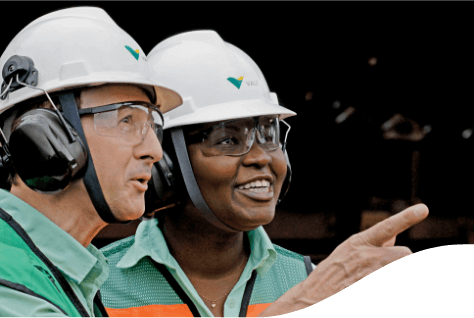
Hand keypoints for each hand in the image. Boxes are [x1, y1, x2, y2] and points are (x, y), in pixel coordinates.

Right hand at [258, 203, 428, 315]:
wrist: (315, 299)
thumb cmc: (331, 275)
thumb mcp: (348, 253)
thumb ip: (373, 245)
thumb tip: (394, 237)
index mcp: (359, 243)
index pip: (387, 227)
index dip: (407, 218)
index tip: (423, 209)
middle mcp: (368, 257)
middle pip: (405, 253)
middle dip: (399, 260)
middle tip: (381, 266)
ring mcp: (371, 274)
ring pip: (399, 264)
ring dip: (390, 268)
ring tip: (368, 274)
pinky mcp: (368, 281)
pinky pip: (389, 277)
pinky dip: (380, 280)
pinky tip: (361, 280)